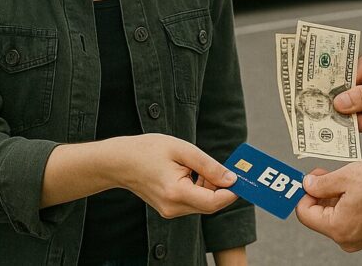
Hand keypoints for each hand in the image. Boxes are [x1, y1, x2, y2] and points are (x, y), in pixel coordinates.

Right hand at [112, 133, 237, 217]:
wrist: (120, 161)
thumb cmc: (149, 150)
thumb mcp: (182, 150)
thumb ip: (209, 166)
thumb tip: (231, 179)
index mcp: (176, 193)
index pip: (214, 202)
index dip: (231, 191)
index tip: (241, 177)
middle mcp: (173, 207)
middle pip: (210, 205)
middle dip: (222, 187)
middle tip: (225, 166)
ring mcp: (169, 210)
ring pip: (203, 204)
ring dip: (210, 187)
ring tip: (199, 165)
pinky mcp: (168, 208)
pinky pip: (193, 202)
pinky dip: (200, 189)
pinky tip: (193, 172)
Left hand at [296, 162, 361, 251]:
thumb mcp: (350, 175)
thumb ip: (323, 182)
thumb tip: (307, 185)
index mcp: (337, 227)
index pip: (304, 213)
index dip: (305, 192)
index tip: (312, 177)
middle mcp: (346, 239)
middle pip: (319, 215)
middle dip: (322, 192)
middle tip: (330, 172)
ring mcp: (359, 239)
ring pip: (335, 215)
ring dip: (337, 196)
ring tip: (352, 178)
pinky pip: (350, 218)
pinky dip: (350, 202)